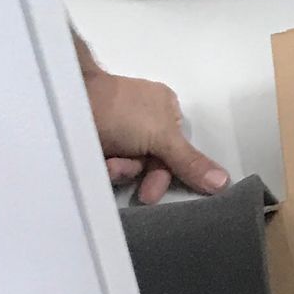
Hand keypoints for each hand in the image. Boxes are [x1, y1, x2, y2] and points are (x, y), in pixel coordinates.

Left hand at [82, 66, 228, 203]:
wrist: (68, 101)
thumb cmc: (122, 112)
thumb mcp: (162, 137)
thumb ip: (191, 162)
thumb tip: (226, 182)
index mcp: (165, 109)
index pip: (176, 150)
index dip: (167, 172)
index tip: (153, 191)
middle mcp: (143, 118)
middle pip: (151, 161)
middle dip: (139, 173)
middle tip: (134, 189)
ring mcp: (117, 128)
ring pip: (127, 164)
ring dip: (120, 170)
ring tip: (108, 163)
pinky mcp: (95, 138)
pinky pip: (106, 161)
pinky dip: (103, 166)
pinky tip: (97, 160)